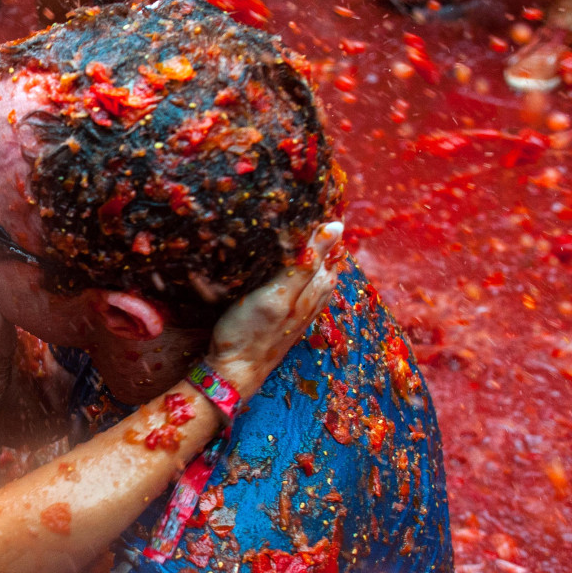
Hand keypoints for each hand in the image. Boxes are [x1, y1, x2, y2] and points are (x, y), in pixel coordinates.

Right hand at [206, 221, 344, 397]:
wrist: (236, 370)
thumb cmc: (252, 331)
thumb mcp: (279, 292)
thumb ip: (305, 261)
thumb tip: (336, 226)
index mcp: (317, 287)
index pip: (329, 246)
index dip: (322, 225)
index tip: (309, 202)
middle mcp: (315, 297)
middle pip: (324, 259)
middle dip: (317, 237)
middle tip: (299, 212)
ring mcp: (302, 309)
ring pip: (314, 273)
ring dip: (308, 254)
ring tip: (296, 233)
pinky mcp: (287, 316)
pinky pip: (301, 286)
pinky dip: (298, 272)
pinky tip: (287, 269)